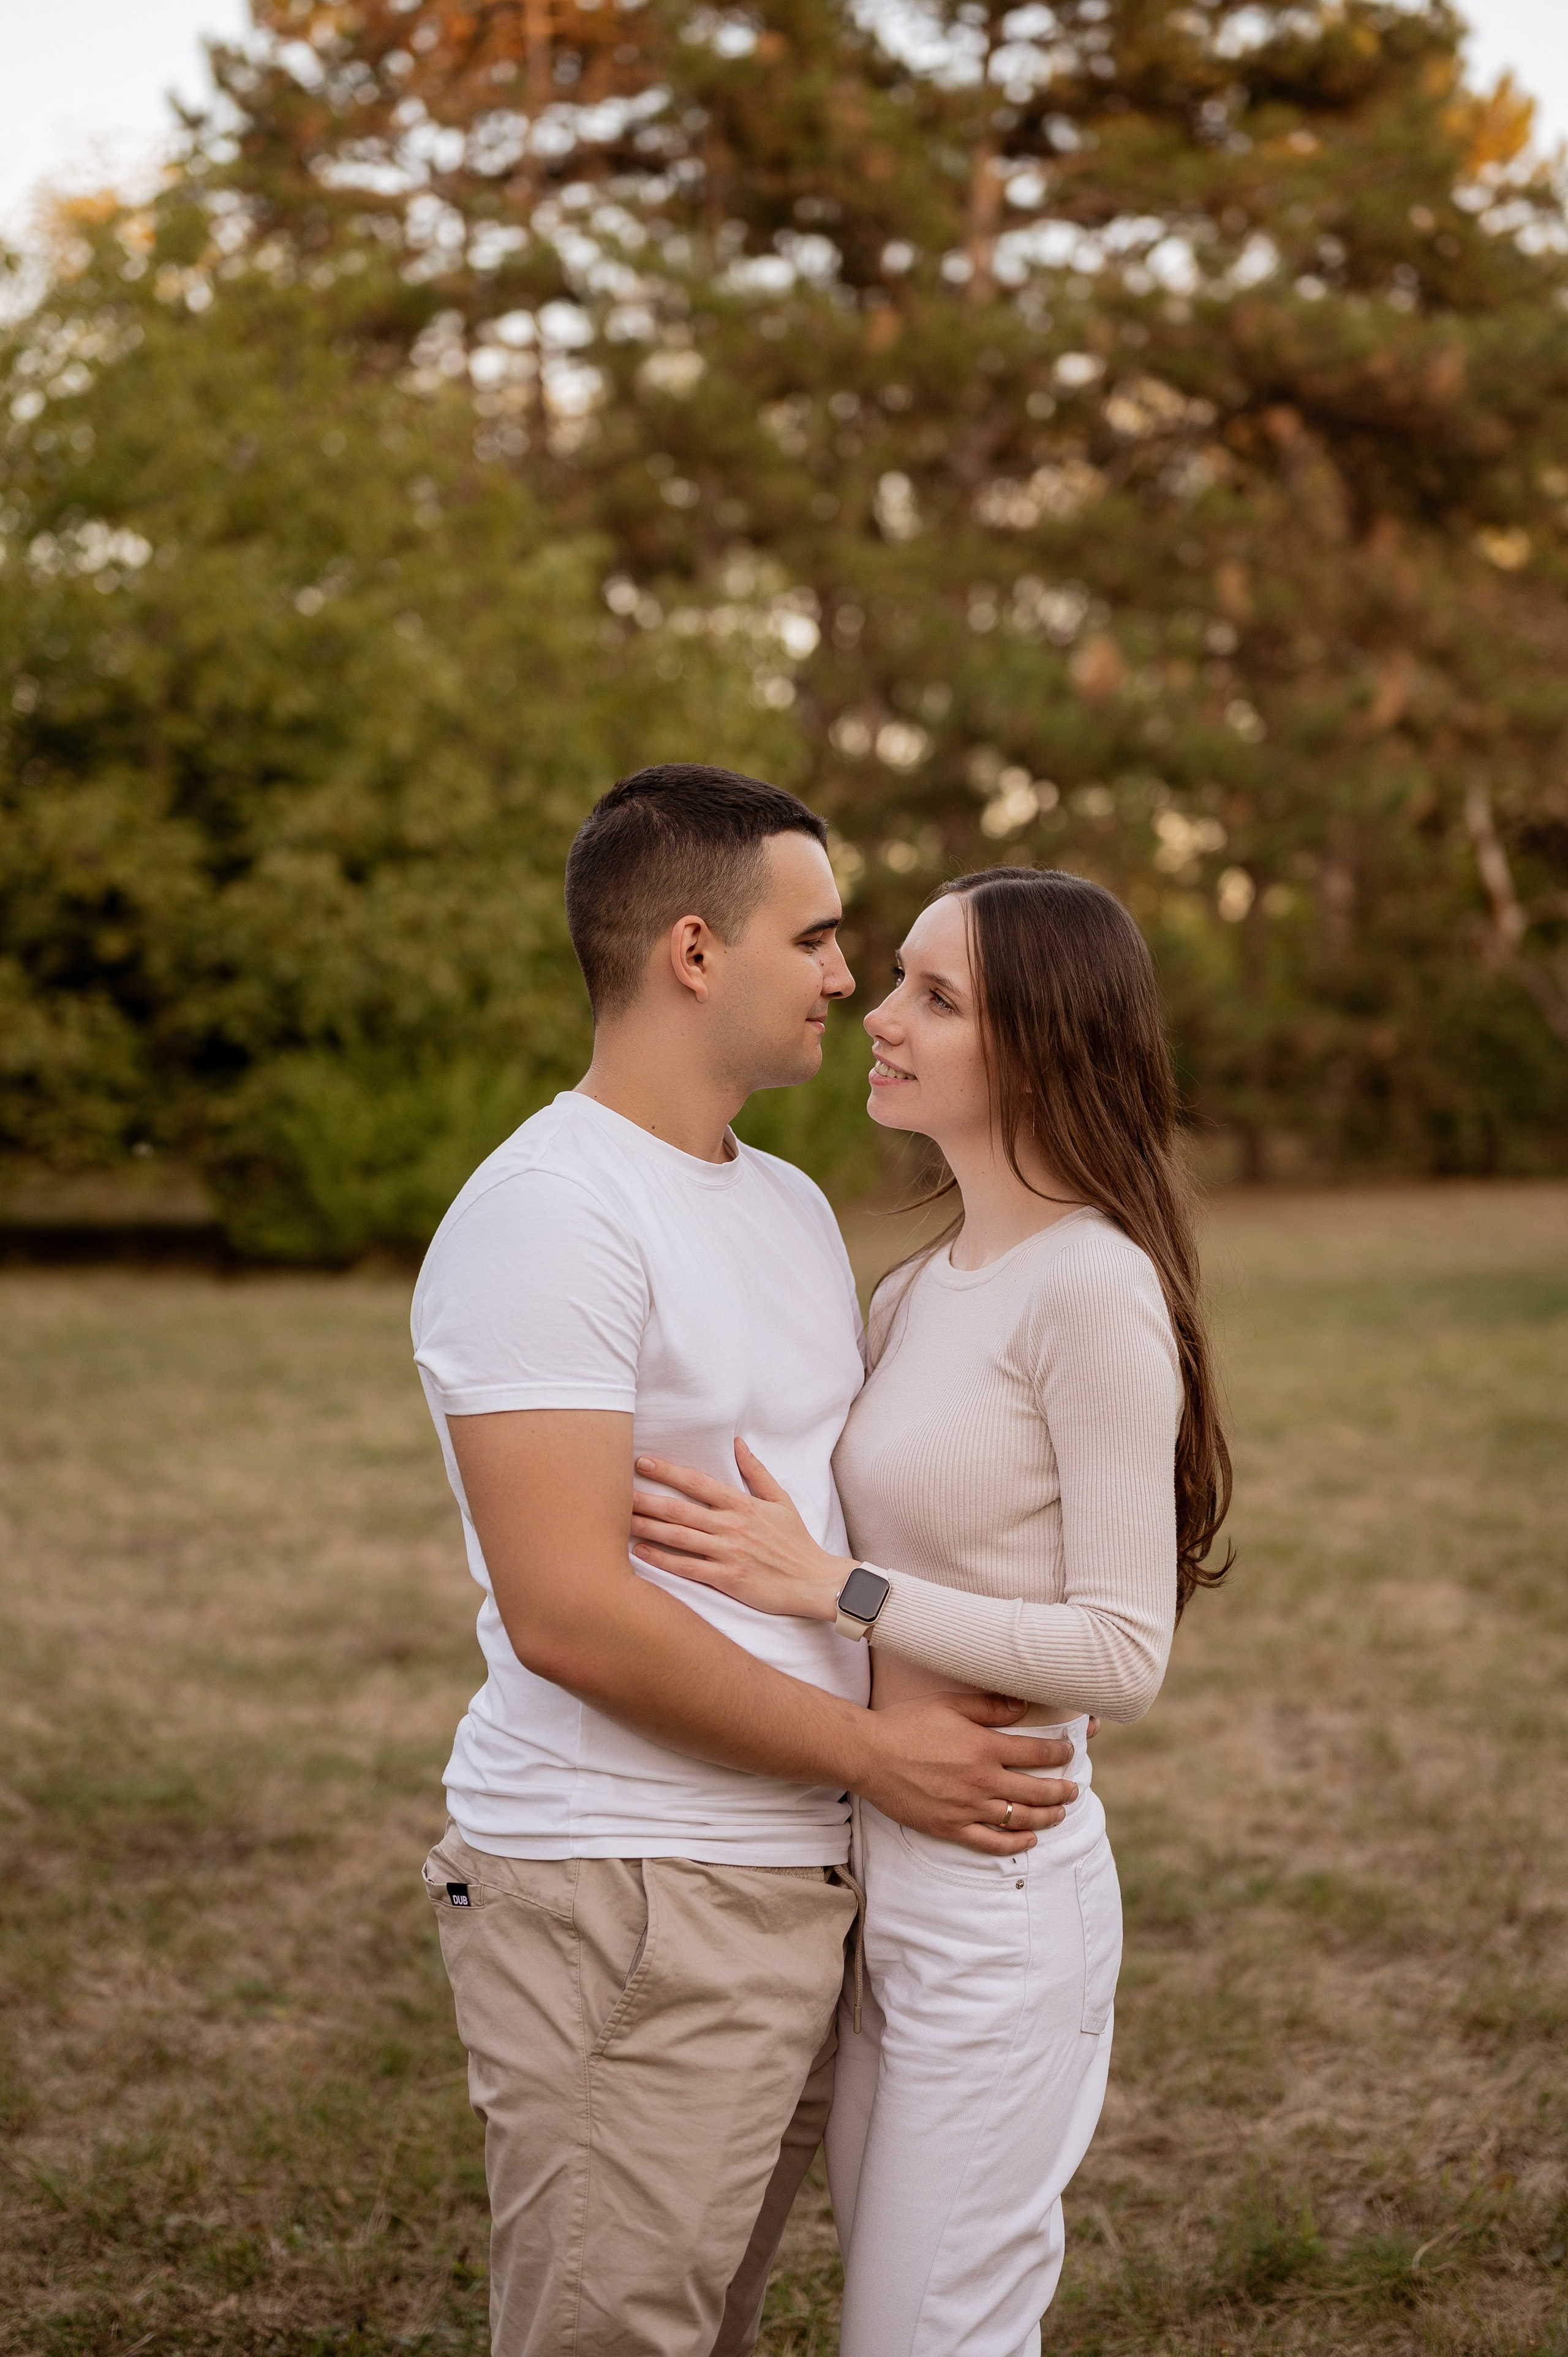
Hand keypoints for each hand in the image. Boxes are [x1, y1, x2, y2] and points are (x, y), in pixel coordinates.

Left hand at [631, 1440, 847, 1622]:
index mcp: (742, 1504)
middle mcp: (731, 1526)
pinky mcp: (727, 1578)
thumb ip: (756, 1472)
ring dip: (647, 1527)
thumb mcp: (781, 1500)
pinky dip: (662, 1559)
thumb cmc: (796, 1542)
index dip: (668, 1471)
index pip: (698, 1483)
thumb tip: (738, 1443)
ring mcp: (728, 1552)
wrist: (814, 1581)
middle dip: (645, 1499)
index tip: (642, 1462)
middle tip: (615, 1491)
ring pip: (679, 1536)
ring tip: (620, 1520)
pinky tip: (641, 1552)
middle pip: (680, 1509)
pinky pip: (688, 1567)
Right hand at [856, 1692, 1078, 1855]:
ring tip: (1060, 1814)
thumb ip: (988, 1706)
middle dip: (1061, 1790)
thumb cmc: (906, 1723)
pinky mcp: (950, 1828)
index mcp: (985, 1747)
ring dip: (1046, 1817)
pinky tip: (1029, 1842)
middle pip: (1036, 1790)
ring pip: (1020, 1818)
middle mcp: (982, 1780)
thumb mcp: (949, 1704)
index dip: (1058, 1754)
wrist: (869, 1755)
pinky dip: (1014, 1845)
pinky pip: (991, 1843)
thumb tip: (1022, 1706)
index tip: (1068, 1753)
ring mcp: (968, 1808)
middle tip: (1073, 1790)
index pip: (1036, 1752)